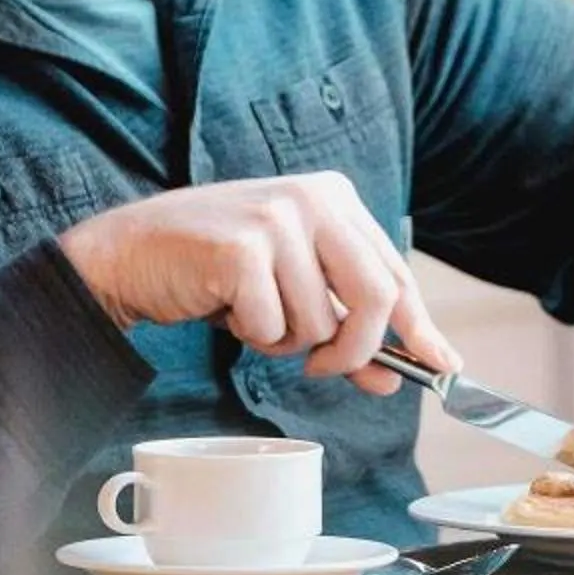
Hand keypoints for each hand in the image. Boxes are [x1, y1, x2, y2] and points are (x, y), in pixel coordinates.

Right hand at [59, 173, 456, 394]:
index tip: (442, 365)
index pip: (397, 274)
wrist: (131, 254)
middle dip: (356, 350)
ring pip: (320, 322)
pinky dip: (253, 335)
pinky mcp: (242, 248)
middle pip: (377, 298)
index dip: (419, 328)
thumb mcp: (294, 292)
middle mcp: (314, 199)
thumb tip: (396, 376)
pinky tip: (228, 308)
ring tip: (252, 311)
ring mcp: (278, 219)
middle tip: (323, 367)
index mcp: (336, 198)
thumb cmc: (218, 271)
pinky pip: (273, 326)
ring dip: (285, 340)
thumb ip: (346, 327)